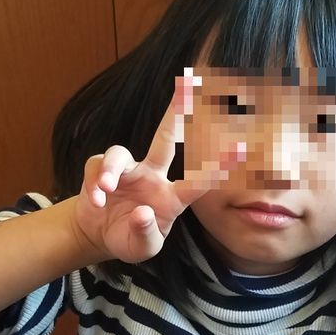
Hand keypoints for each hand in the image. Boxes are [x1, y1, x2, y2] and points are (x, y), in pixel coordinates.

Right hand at [72, 70, 243, 262]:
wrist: (98, 236)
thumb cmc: (129, 238)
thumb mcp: (142, 249)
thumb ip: (146, 235)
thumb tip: (142, 213)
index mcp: (171, 197)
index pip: (197, 181)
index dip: (217, 167)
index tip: (241, 148)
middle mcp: (151, 176)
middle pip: (163, 139)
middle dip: (174, 112)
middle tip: (187, 85)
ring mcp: (126, 171)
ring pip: (119, 155)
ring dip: (111, 171)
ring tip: (105, 190)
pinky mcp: (99, 169)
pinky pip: (96, 168)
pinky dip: (93, 184)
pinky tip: (96, 201)